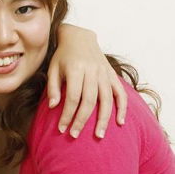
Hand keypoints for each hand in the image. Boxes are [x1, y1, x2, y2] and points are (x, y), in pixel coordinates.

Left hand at [49, 24, 126, 138]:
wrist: (79, 38)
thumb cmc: (63, 56)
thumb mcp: (52, 68)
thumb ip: (53, 87)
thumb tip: (53, 107)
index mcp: (75, 69)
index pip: (73, 97)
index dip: (67, 114)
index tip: (61, 128)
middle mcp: (92, 71)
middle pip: (89, 101)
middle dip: (82, 120)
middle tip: (75, 135)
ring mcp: (104, 73)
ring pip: (107, 99)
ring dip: (103, 119)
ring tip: (99, 135)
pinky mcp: (112, 75)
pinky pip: (120, 93)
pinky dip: (122, 107)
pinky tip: (120, 122)